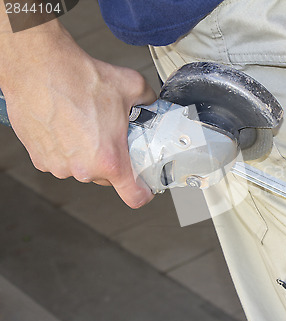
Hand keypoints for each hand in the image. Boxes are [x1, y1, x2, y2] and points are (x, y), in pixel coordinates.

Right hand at [1, 20, 155, 207]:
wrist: (41, 68)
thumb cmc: (80, 78)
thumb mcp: (132, 86)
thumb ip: (150, 102)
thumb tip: (154, 105)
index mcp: (109, 159)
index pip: (134, 196)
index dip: (143, 192)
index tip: (144, 186)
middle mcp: (83, 169)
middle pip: (108, 178)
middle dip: (114, 160)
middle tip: (112, 136)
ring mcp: (59, 166)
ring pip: (84, 168)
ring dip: (89, 154)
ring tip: (87, 126)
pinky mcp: (40, 158)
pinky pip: (62, 160)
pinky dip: (68, 149)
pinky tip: (68, 126)